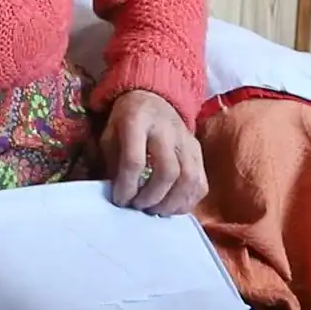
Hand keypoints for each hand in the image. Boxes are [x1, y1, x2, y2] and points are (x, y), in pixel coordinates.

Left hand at [100, 89, 207, 215]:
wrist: (152, 98)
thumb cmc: (126, 120)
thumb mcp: (109, 133)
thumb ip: (113, 162)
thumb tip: (120, 196)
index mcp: (137, 121)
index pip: (135, 160)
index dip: (127, 186)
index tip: (120, 200)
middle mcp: (166, 129)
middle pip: (168, 171)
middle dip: (152, 197)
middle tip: (139, 207)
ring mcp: (187, 140)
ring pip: (189, 179)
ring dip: (171, 203)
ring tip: (155, 211)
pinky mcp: (198, 150)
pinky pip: (201, 182)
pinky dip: (188, 201)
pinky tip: (172, 207)